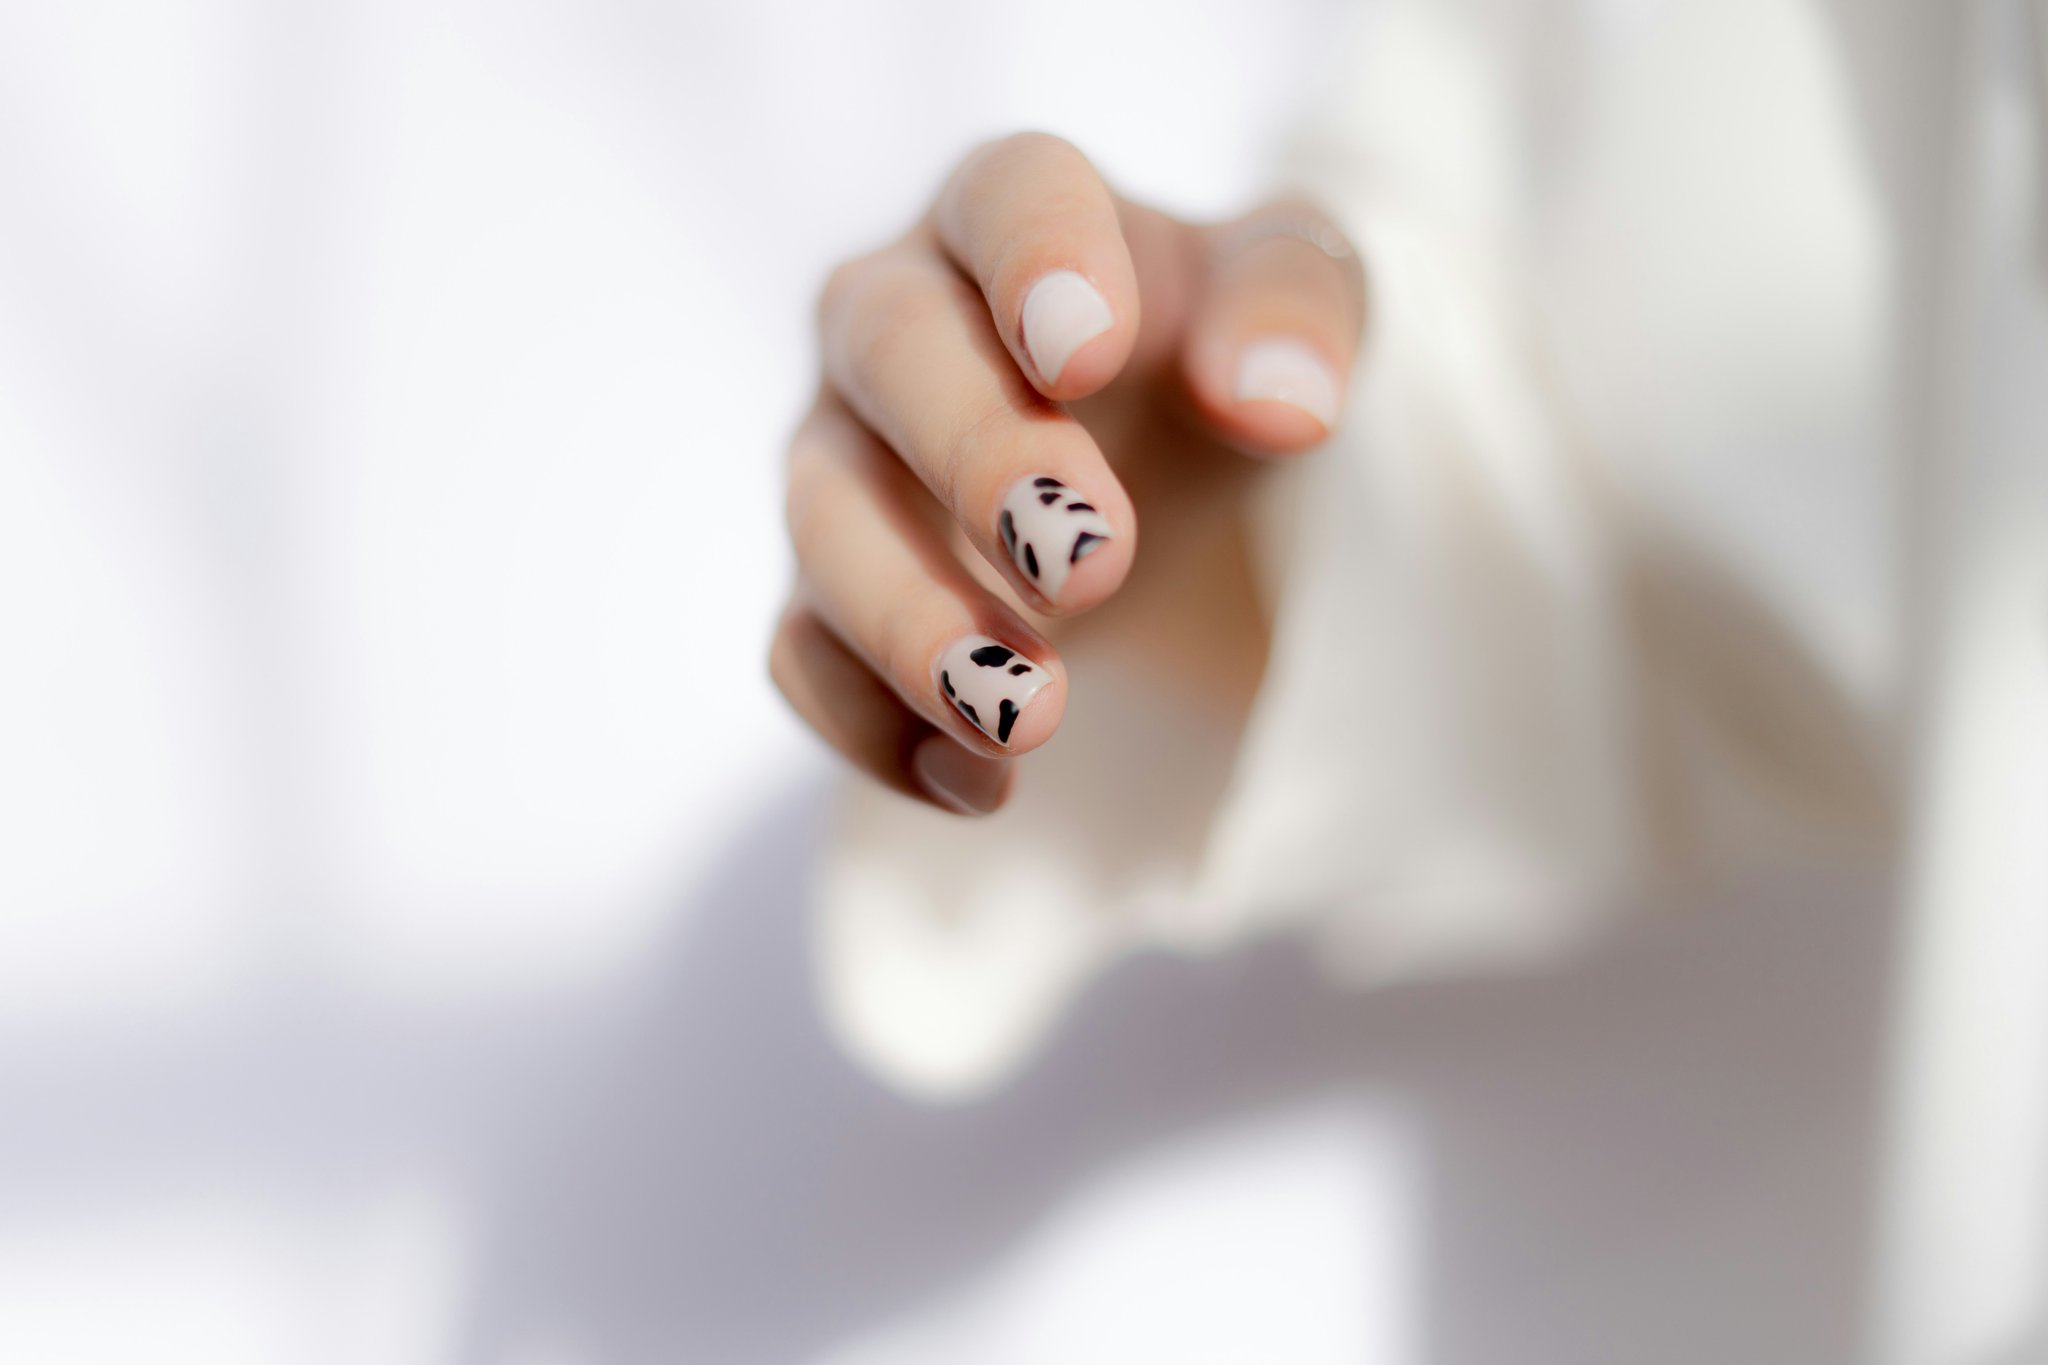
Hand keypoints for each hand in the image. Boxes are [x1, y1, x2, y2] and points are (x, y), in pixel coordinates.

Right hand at [771, 133, 1364, 814]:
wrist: (1155, 455)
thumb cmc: (1217, 347)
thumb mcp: (1300, 300)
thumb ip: (1297, 313)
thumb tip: (1278, 399)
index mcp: (1014, 210)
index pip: (1006, 194)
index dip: (1038, 266)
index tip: (1091, 354)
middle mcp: (896, 315)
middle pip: (891, 352)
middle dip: (979, 459)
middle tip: (1090, 564)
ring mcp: (842, 456)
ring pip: (824, 519)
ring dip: (914, 622)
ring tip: (1027, 714)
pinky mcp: (825, 589)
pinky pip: (802, 656)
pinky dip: (872, 728)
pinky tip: (979, 788)